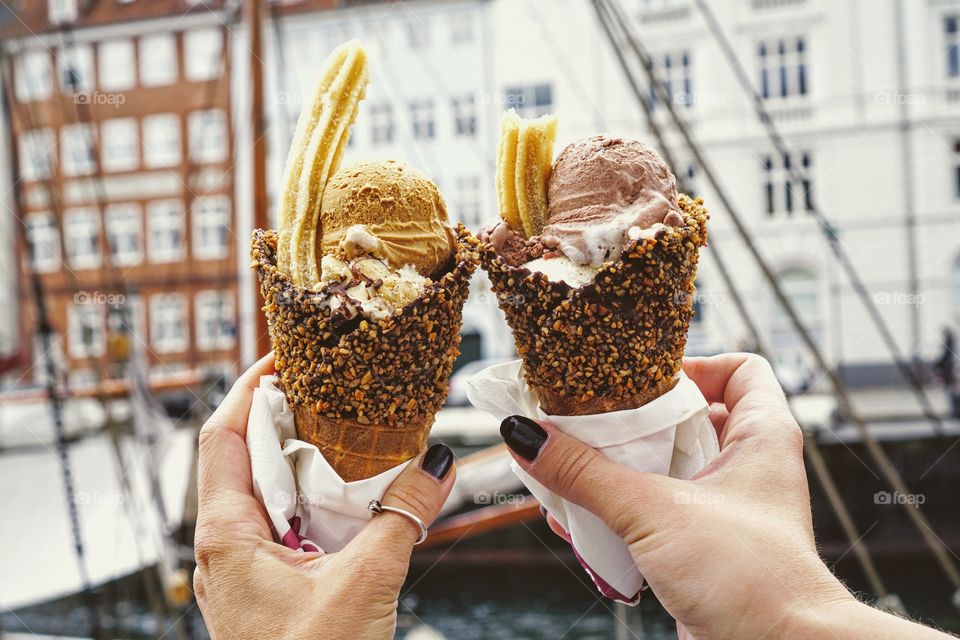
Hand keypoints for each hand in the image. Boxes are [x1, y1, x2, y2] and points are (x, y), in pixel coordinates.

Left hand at [194, 354, 456, 639]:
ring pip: (263, 491)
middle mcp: (223, 546)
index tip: (285, 355)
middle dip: (284, 416)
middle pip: (243, 456)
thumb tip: (436, 462)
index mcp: (226, 535)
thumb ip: (402, 515)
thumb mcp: (365, 582)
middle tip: (328, 386)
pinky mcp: (264, 586)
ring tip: (341, 430)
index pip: (224, 435)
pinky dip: (311, 498)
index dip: (251, 387)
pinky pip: (281, 523)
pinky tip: (347, 496)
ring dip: (300, 459)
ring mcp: (241, 567)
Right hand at [500, 353, 951, 639]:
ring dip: (615, 474)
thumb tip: (527, 437)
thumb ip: (587, 474)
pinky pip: (654, 514)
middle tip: (585, 423)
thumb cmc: (751, 580)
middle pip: (684, 418)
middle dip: (630, 424)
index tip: (638, 377)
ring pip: (663, 469)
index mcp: (761, 437)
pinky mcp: (702, 547)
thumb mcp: (656, 512)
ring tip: (569, 475)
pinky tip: (581, 526)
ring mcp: (725, 509)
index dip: (691, 365)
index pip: (738, 367)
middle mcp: (746, 467)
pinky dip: (619, 514)